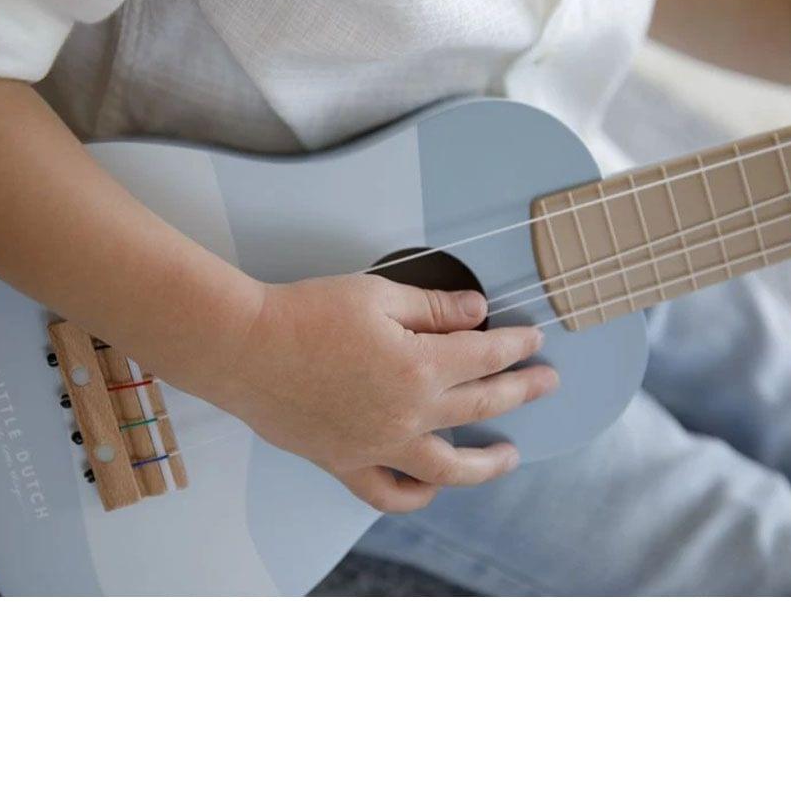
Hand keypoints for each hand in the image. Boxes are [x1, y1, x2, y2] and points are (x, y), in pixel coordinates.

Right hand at [216, 274, 558, 511]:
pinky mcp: (345, 461)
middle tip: (546, 382)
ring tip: (509, 457)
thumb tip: (477, 312)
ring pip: (448, 469)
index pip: (486, 357)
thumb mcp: (377, 295)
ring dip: (487, 464)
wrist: (243, 347)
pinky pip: (388, 493)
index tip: (532, 339)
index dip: (516, 346)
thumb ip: (434, 308)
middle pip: (482, 407)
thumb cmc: (304, 315)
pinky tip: (431, 489)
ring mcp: (378, 446)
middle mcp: (407, 414)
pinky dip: (415, 496)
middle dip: (521, 391)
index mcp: (419, 367)